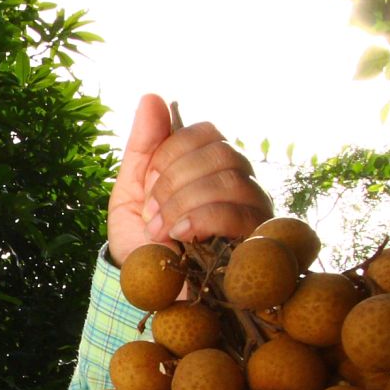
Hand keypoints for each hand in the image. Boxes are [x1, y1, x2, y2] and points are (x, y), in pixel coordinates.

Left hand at [106, 94, 273, 266]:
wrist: (150, 293)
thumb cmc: (142, 243)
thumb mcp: (130, 192)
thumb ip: (142, 146)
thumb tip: (152, 96)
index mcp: (208, 165)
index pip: (205, 133)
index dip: (170, 154)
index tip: (147, 186)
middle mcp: (238, 181)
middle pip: (221, 152)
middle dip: (174, 181)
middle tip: (151, 214)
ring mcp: (254, 210)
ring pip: (230, 179)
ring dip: (184, 202)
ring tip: (162, 230)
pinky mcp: (260, 241)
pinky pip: (239, 212)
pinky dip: (203, 219)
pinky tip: (182, 236)